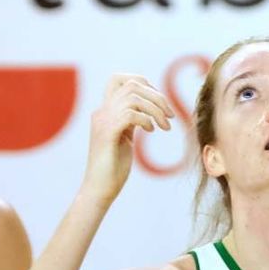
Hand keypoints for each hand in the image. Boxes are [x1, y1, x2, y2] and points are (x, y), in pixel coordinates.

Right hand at [84, 74, 171, 207]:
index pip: (119, 78)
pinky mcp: (106, 134)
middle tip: (170, 115)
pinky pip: (130, 114)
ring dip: (155, 109)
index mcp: (105, 111)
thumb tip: (147, 109)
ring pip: (133, 97)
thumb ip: (131, 121)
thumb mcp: (124, 138)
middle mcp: (101, 112)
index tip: (158, 101)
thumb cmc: (113, 169)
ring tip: (164, 126)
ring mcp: (102, 122)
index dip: (143, 83)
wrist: (99, 191)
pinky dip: (146, 119)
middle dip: (157, 96)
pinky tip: (150, 131)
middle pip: (131, 84)